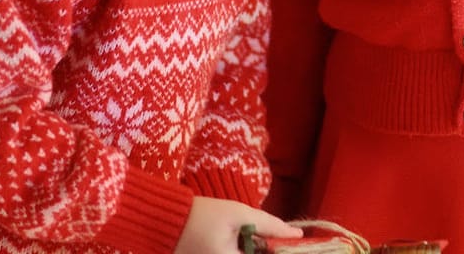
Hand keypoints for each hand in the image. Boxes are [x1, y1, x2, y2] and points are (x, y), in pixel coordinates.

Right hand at [174, 197, 300, 253]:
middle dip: (266, 250)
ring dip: (256, 251)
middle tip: (270, 239)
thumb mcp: (238, 214)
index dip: (280, 251)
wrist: (166, 220)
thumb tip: (297, 236)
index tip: (290, 243)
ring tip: (252, 238)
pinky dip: (244, 252)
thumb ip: (269, 226)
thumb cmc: (201, 214)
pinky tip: (244, 244)